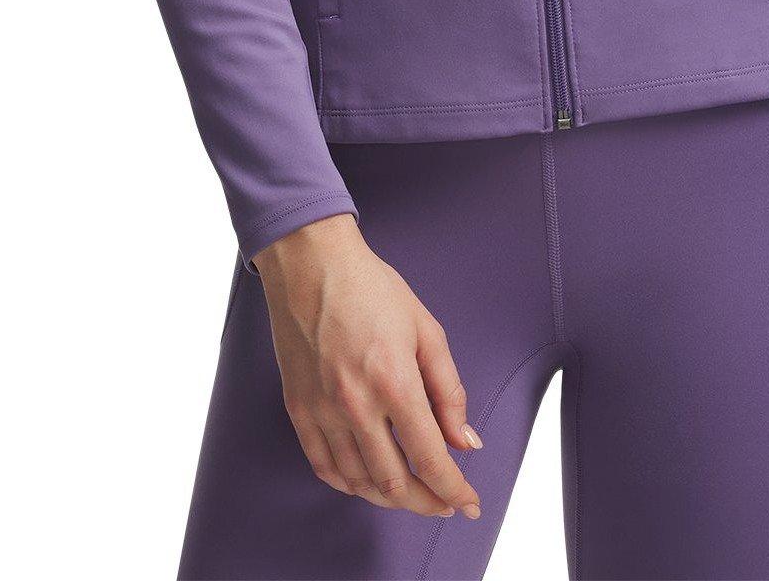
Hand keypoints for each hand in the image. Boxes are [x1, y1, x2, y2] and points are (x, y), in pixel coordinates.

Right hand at [253, 214, 484, 520]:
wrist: (312, 265)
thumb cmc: (373, 289)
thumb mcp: (426, 329)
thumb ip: (449, 390)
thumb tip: (466, 442)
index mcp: (395, 382)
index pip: (430, 459)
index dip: (454, 490)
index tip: (469, 504)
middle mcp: (356, 405)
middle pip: (395, 483)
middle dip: (427, 502)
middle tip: (445, 502)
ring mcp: (323, 411)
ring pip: (359, 482)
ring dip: (390, 498)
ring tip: (412, 492)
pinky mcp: (299, 410)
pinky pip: (324, 467)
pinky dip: (349, 484)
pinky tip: (367, 482)